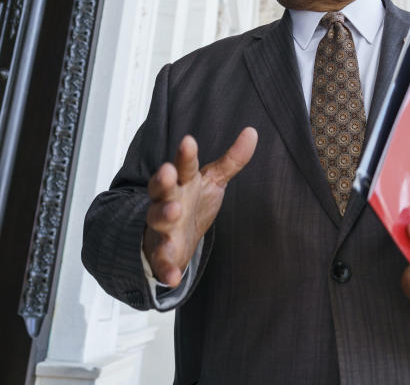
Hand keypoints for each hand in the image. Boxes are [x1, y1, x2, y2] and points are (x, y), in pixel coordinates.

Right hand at [142, 127, 257, 287]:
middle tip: (168, 172)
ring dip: (163, 216)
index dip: (185, 155)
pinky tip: (172, 278)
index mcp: (181, 183)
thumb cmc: (192, 203)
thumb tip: (252, 132)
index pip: (183, 166)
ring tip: (175, 212)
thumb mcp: (212, 180)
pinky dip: (165, 269)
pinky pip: (161, 262)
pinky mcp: (162, 254)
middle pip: (161, 188)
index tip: (189, 141)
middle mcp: (167, 202)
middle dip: (163, 180)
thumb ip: (231, 159)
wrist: (172, 240)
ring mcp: (162, 228)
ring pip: (157, 219)